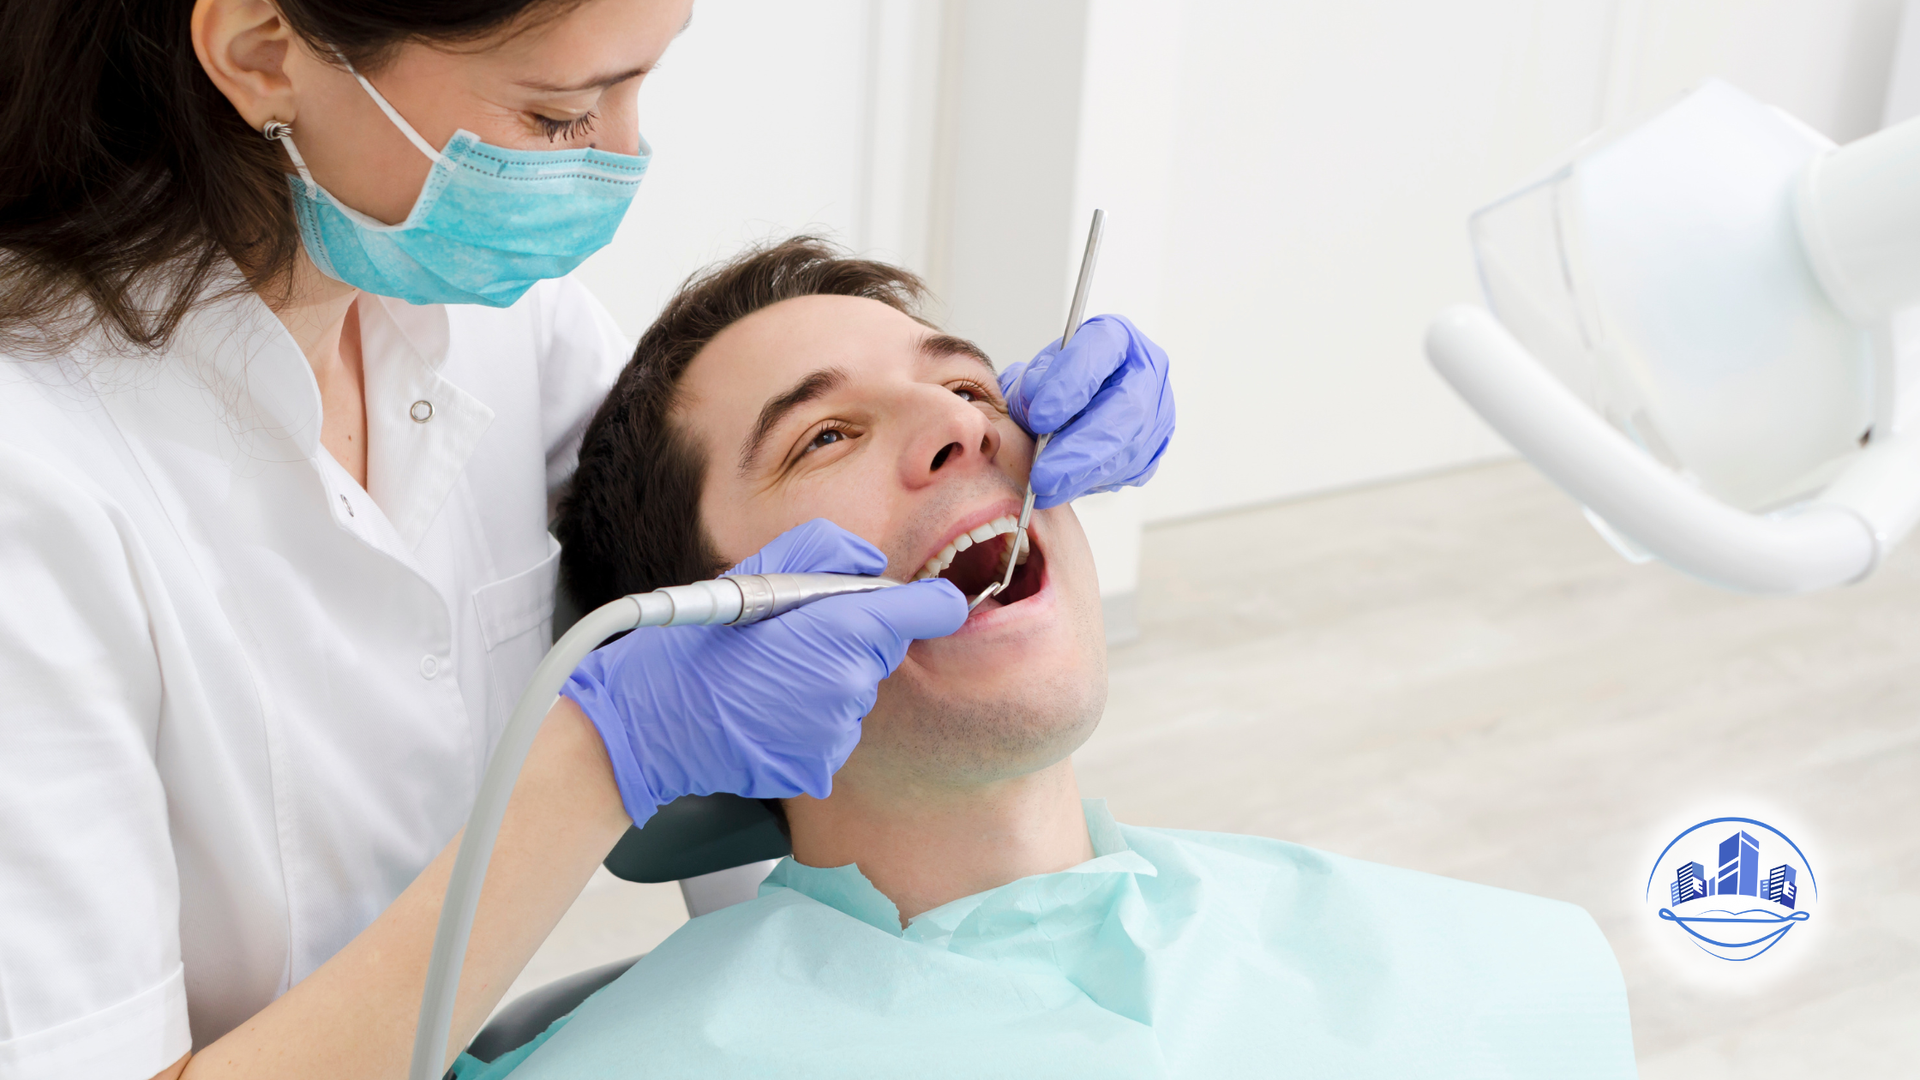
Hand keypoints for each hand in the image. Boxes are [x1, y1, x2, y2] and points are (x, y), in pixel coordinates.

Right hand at [562, 520, 965, 824]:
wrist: (652, 721)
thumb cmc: (698, 644)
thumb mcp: (755, 574)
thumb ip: (826, 553)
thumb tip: (873, 566)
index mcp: (839, 630)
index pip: (922, 613)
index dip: (930, 605)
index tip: (934, 602)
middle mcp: (848, 685)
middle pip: (882, 652)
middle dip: (852, 640)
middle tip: (793, 637)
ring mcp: (835, 732)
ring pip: (855, 694)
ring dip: (827, 683)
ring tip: (769, 677)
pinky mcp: (820, 766)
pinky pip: (833, 732)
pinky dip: (810, 721)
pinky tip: (768, 712)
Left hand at [998, 314, 1173, 508]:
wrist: (1071, 405)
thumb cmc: (1054, 384)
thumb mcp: (1035, 374)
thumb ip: (1031, 385)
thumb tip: (1034, 405)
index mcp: (1116, 337)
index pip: (1100, 352)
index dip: (1070, 385)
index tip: (1039, 416)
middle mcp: (1146, 371)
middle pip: (1125, 410)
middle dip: (1079, 448)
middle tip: (1042, 475)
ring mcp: (1158, 411)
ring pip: (1128, 448)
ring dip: (1082, 474)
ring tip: (1045, 489)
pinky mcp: (1155, 446)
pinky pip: (1128, 470)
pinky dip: (1092, 482)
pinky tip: (1065, 487)